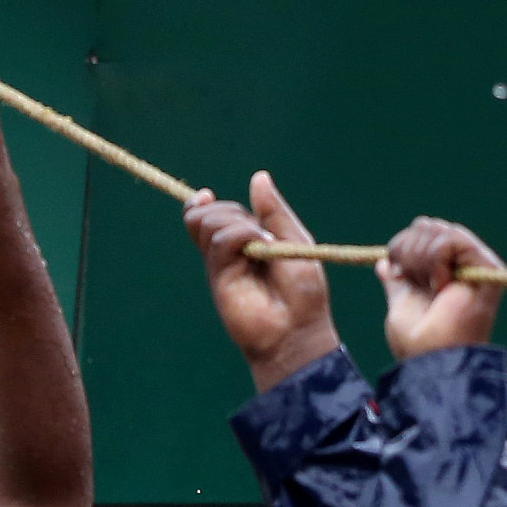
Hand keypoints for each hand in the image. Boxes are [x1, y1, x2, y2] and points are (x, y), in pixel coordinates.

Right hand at [184, 171, 340, 391]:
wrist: (298, 330)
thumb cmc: (303, 292)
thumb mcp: (294, 240)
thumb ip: (274, 212)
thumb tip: (258, 177)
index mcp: (242, 242)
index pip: (209, 215)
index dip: (202, 203)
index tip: (207, 195)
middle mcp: (227, 252)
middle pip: (205, 214)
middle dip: (229, 211)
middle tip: (259, 232)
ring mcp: (220, 264)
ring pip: (207, 223)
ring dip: (237, 223)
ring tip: (261, 243)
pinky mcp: (218, 277)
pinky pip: (220, 241)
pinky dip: (241, 234)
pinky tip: (260, 246)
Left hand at [381, 216, 504, 361]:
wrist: (432, 361)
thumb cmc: (417, 342)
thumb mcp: (401, 304)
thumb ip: (397, 283)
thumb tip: (383, 263)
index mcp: (446, 271)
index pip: (421, 231)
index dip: (401, 247)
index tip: (398, 274)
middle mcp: (466, 264)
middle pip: (428, 224)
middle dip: (408, 251)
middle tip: (416, 283)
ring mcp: (479, 265)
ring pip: (439, 229)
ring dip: (420, 259)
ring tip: (429, 287)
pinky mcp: (489, 267)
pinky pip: (452, 239)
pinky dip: (435, 261)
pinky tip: (441, 286)